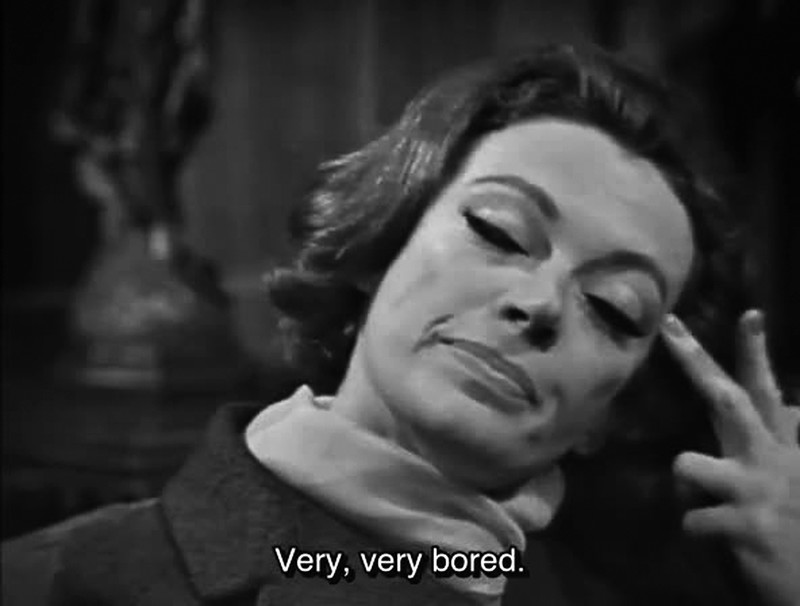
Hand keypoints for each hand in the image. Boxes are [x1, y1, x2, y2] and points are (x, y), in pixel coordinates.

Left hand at [661, 310, 799, 605]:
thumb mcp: (793, 479)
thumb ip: (783, 444)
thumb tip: (796, 410)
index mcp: (781, 449)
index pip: (767, 392)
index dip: (756, 353)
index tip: (749, 314)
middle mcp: (770, 459)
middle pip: (725, 399)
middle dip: (693, 360)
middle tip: (670, 328)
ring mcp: (757, 490)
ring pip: (686, 464)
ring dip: (686, 485)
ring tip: (713, 506)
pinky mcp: (746, 525)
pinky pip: (691, 520)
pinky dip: (697, 532)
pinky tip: (724, 545)